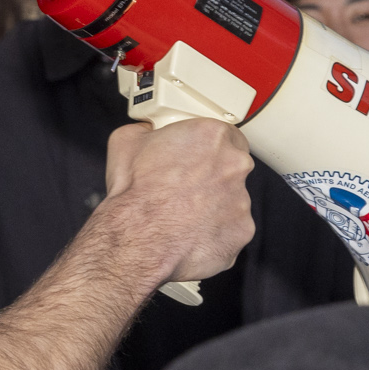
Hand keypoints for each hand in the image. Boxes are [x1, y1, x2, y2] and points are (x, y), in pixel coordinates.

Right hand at [103, 117, 255, 288]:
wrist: (138, 239)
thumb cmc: (135, 195)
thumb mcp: (126, 142)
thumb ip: (145, 130)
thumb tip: (146, 132)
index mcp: (213, 136)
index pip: (226, 135)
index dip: (209, 149)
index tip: (197, 158)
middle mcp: (234, 165)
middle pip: (233, 166)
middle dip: (214, 176)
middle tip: (186, 187)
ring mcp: (242, 200)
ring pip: (233, 200)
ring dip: (215, 205)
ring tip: (185, 214)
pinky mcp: (242, 230)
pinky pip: (232, 229)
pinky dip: (216, 231)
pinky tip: (192, 232)